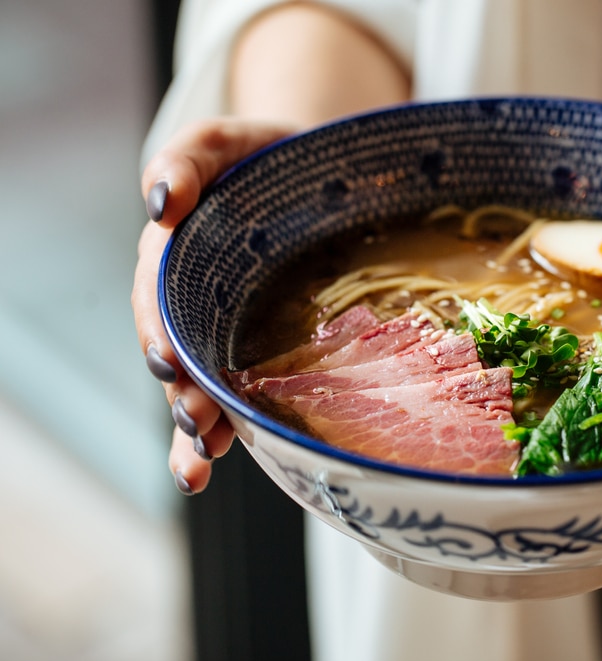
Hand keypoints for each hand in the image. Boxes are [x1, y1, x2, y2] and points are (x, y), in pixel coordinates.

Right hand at [133, 118, 298, 492]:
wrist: (326, 176)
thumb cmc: (269, 159)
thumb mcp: (225, 143)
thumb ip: (187, 159)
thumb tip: (158, 201)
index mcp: (179, 259)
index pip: (158, 300)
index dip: (159, 332)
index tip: (167, 361)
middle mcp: (196, 303)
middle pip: (178, 356)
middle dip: (182, 394)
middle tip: (195, 421)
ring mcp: (228, 332)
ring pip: (202, 385)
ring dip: (196, 426)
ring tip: (201, 458)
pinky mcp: (263, 350)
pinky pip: (242, 394)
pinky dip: (230, 430)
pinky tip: (220, 458)